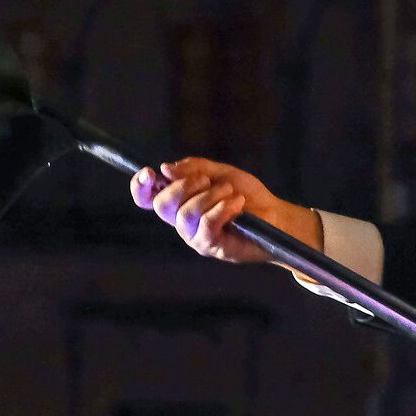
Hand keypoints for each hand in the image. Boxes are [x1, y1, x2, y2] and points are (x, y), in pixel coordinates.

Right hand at [130, 157, 321, 263]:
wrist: (275, 217)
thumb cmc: (248, 196)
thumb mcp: (222, 174)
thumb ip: (195, 168)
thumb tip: (166, 168)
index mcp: (180, 201)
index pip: (147, 198)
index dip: (140, 186)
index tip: (150, 172)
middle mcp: (182, 220)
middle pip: (161, 204)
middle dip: (184, 186)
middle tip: (208, 180)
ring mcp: (194, 236)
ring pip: (185, 213)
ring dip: (210, 196)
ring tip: (231, 193)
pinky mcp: (210, 246)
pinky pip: (206, 224)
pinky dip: (222, 208)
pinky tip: (237, 204)